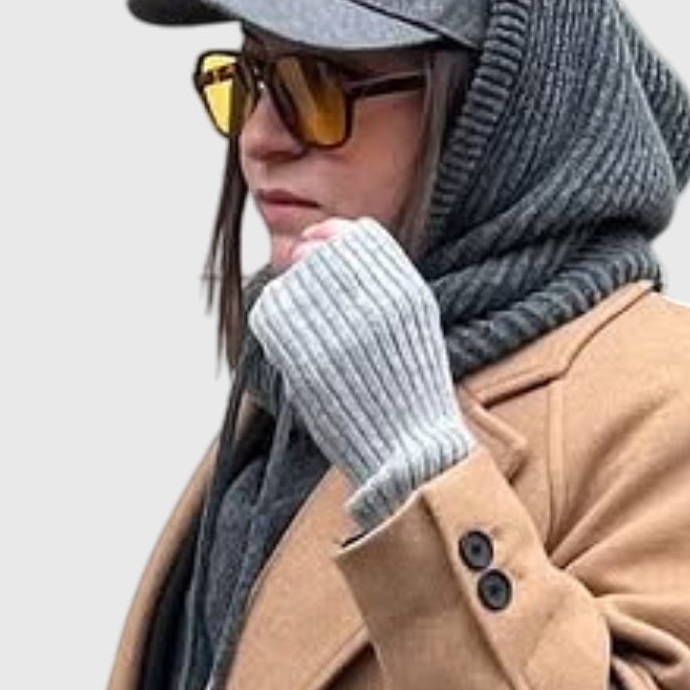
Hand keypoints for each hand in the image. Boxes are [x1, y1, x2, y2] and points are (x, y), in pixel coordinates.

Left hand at [248, 216, 475, 531]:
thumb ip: (383, 281)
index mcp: (405, 292)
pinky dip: (273, 322)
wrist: (408, 453)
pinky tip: (289, 342)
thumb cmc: (410, 394)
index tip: (318, 245)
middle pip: (320, 256)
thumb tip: (328, 243)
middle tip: (304, 285)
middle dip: (307, 264)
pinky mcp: (307, 360)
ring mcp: (338, 333)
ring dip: (290, 295)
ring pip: (292, 283)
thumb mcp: (416, 324)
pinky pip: (273, 317)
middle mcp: (373, 305)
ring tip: (307, 327)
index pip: (357, 236)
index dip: (331, 237)